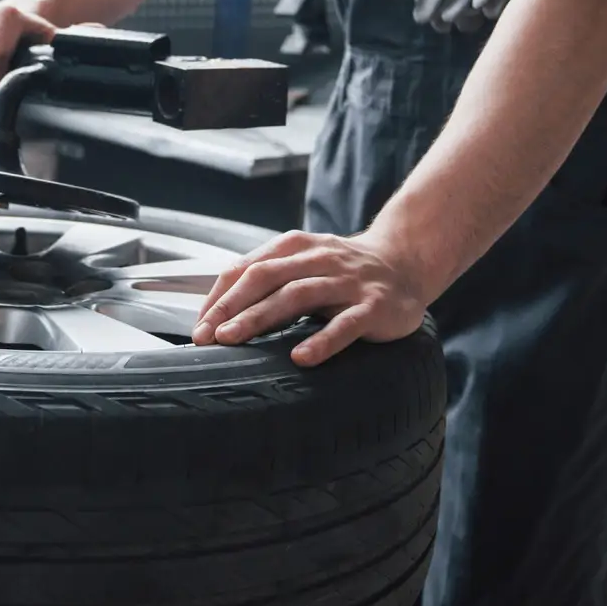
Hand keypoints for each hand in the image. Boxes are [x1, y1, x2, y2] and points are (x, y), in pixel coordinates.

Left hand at [192, 230, 430, 366]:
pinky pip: (345, 324)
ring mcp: (348, 282)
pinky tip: (301, 358)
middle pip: (266, 277)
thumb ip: (270, 278)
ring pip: (298, 296)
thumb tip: (220, 309)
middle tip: (208, 335)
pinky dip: (322, 341)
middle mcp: (320, 259)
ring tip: (234, 339)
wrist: (406, 262)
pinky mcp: (374, 306)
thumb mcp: (305, 263)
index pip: (248, 267)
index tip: (199, 325)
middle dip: (231, 306)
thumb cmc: (344, 270)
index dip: (220, 296)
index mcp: (297, 247)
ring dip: (260, 317)